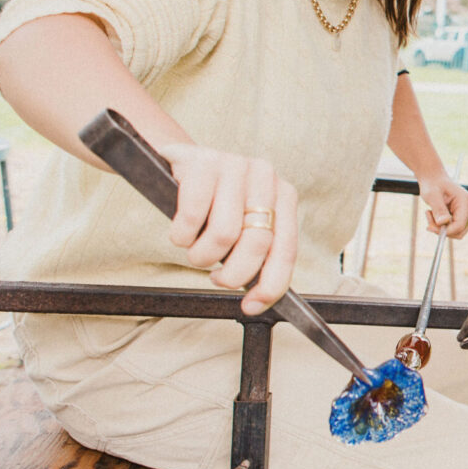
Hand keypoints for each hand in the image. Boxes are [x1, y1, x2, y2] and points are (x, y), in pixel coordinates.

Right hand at [159, 143, 298, 315]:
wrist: (181, 163)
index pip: (285, 249)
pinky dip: (181, 235)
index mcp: (284, 195)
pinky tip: (182, 231)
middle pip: (256, 244)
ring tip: (196, 248)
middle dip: (231, 275)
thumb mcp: (243, 223)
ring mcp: (235, 165)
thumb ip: (257, 252)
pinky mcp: (202, 162)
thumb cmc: (215, 203)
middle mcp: (266, 176)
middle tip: (215, 277)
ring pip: (223, 235)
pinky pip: (191, 216)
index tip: (251, 307)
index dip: (270, 284)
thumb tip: (258, 299)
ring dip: (201, 256)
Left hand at [417, 172, 467, 238]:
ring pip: (456, 232)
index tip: (429, 227)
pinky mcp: (464, 217)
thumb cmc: (433, 185)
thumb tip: (443, 222)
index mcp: (466, 202)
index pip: (459, 225)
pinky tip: (434, 216)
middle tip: (428, 222)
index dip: (445, 231)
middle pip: (459, 231)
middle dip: (442, 230)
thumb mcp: (432, 195)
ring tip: (430, 215)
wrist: (435, 180)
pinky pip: (454, 229)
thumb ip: (438, 209)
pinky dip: (442, 226)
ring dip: (441, 228)